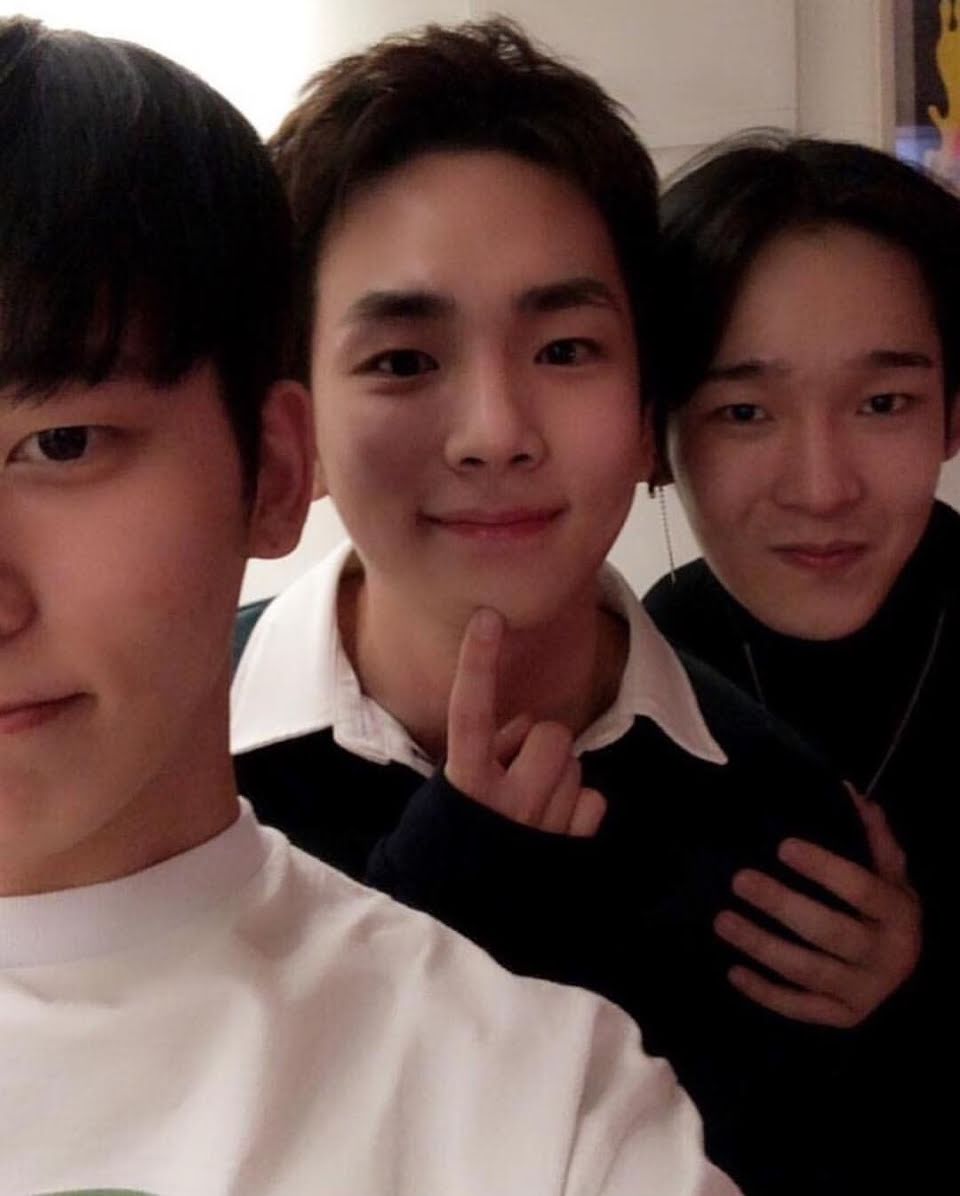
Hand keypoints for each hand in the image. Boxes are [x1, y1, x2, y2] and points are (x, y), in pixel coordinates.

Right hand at [444, 608, 605, 836]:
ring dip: (559, 778)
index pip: (470, 711)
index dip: (478, 663)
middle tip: (519, 770)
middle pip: (551, 735)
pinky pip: (594, 803)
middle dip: (541, 745)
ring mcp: (542, 827)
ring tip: (533, 807)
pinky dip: (580, 811)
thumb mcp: (450, 796)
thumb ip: (483, 753)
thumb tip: (519, 727)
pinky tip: (556, 830)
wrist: (464, 925)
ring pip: (575, 767)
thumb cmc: (454, 846)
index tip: (489, 617)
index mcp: (464, 783)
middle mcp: (505, 801)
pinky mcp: (571, 849)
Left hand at [714, 788, 921, 1027]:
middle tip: (739, 880)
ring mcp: (864, 992)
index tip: (782, 846)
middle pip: (830, 931)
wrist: (912, 975)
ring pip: (808, 971)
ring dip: (762, 946)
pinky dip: (766, 993)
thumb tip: (847, 792)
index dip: (823, 868)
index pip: (861, 889)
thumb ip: (872, 836)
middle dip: (782, 905)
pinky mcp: (842, 1018)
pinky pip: (800, 1008)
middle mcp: (886, 957)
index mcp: (899, 914)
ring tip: (722, 920)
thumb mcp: (891, 873)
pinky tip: (733, 971)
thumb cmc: (888, 912)